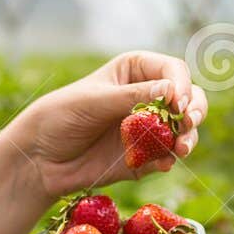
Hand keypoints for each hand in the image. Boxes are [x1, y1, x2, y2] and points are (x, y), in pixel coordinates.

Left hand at [7, 51, 209, 199]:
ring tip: (181, 149)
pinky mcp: (144, 157)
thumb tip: (172, 91)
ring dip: (188, 138)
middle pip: (188, 99)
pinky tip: (164, 163)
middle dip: (195, 110)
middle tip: (188, 123)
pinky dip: (169, 160)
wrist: (39, 158)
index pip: (172, 71)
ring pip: (183, 130)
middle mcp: (147, 98)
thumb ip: (133, 97)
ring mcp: (147, 129)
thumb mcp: (95, 101)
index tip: (178, 102)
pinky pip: (165, 157)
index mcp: (135, 72)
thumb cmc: (60, 116)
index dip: (181, 85)